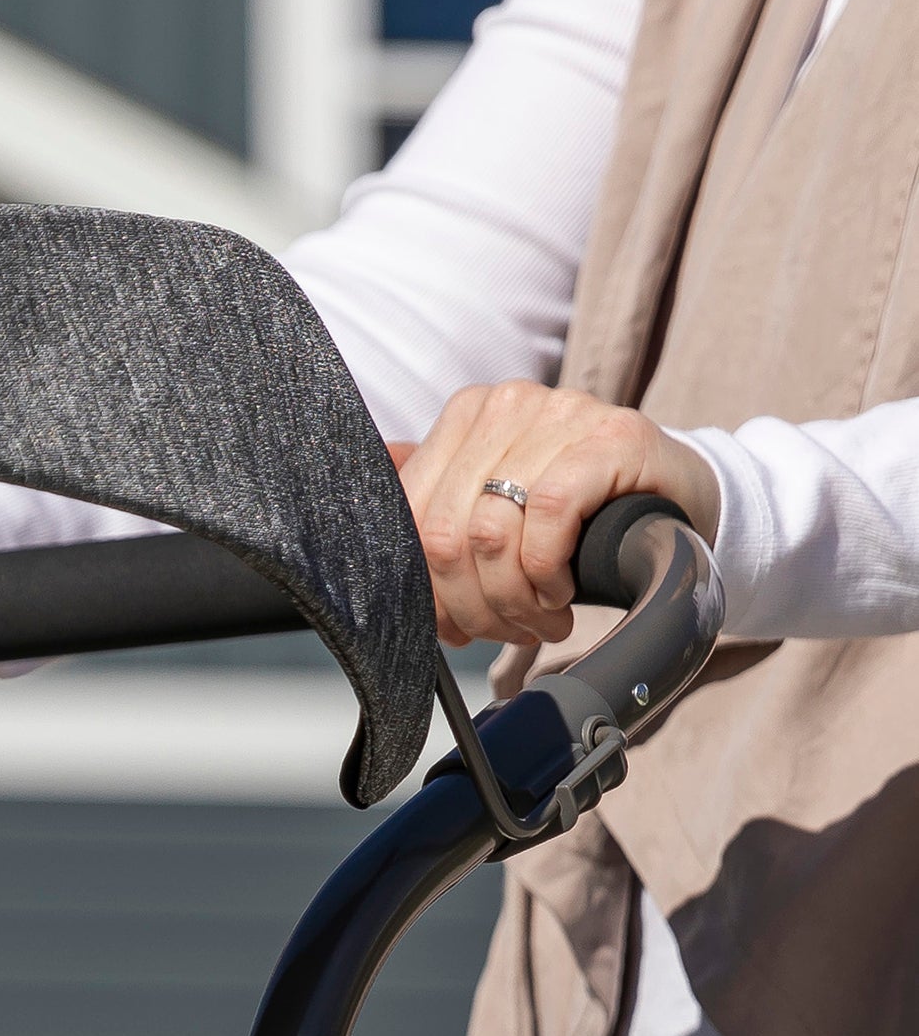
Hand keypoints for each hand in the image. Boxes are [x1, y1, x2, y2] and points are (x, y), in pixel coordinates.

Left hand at [391, 383, 720, 649]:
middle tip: (501, 631)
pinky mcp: (614, 436)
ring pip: (493, 532)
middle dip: (469, 605)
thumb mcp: (495, 514)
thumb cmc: (576, 517)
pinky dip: (547, 571)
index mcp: (467, 417)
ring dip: (512, 600)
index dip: (423, 590)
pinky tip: (562, 589)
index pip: (410, 519)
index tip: (450, 627)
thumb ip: (435, 517)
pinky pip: (550, 514)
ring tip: (537, 618)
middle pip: (446, 534)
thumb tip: (362, 543)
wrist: (674, 500)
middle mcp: (509, 404)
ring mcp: (563, 412)